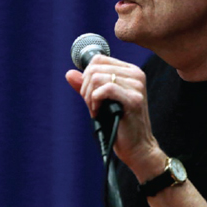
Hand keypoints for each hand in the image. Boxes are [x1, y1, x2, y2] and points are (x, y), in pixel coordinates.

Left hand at [66, 55, 165, 181]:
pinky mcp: (134, 99)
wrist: (137, 147)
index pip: (99, 59)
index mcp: (130, 71)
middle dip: (85, 88)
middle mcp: (136, 74)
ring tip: (95, 110)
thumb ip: (86, 86)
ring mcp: (136, 86)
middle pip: (95, 68)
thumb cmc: (119, 124)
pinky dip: (95, 101)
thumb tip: (69, 73)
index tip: (89, 94)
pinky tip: (98, 112)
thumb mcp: (99, 101)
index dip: (86, 76)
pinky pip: (105, 89)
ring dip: (89, 97)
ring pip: (97, 78)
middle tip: (91, 105)